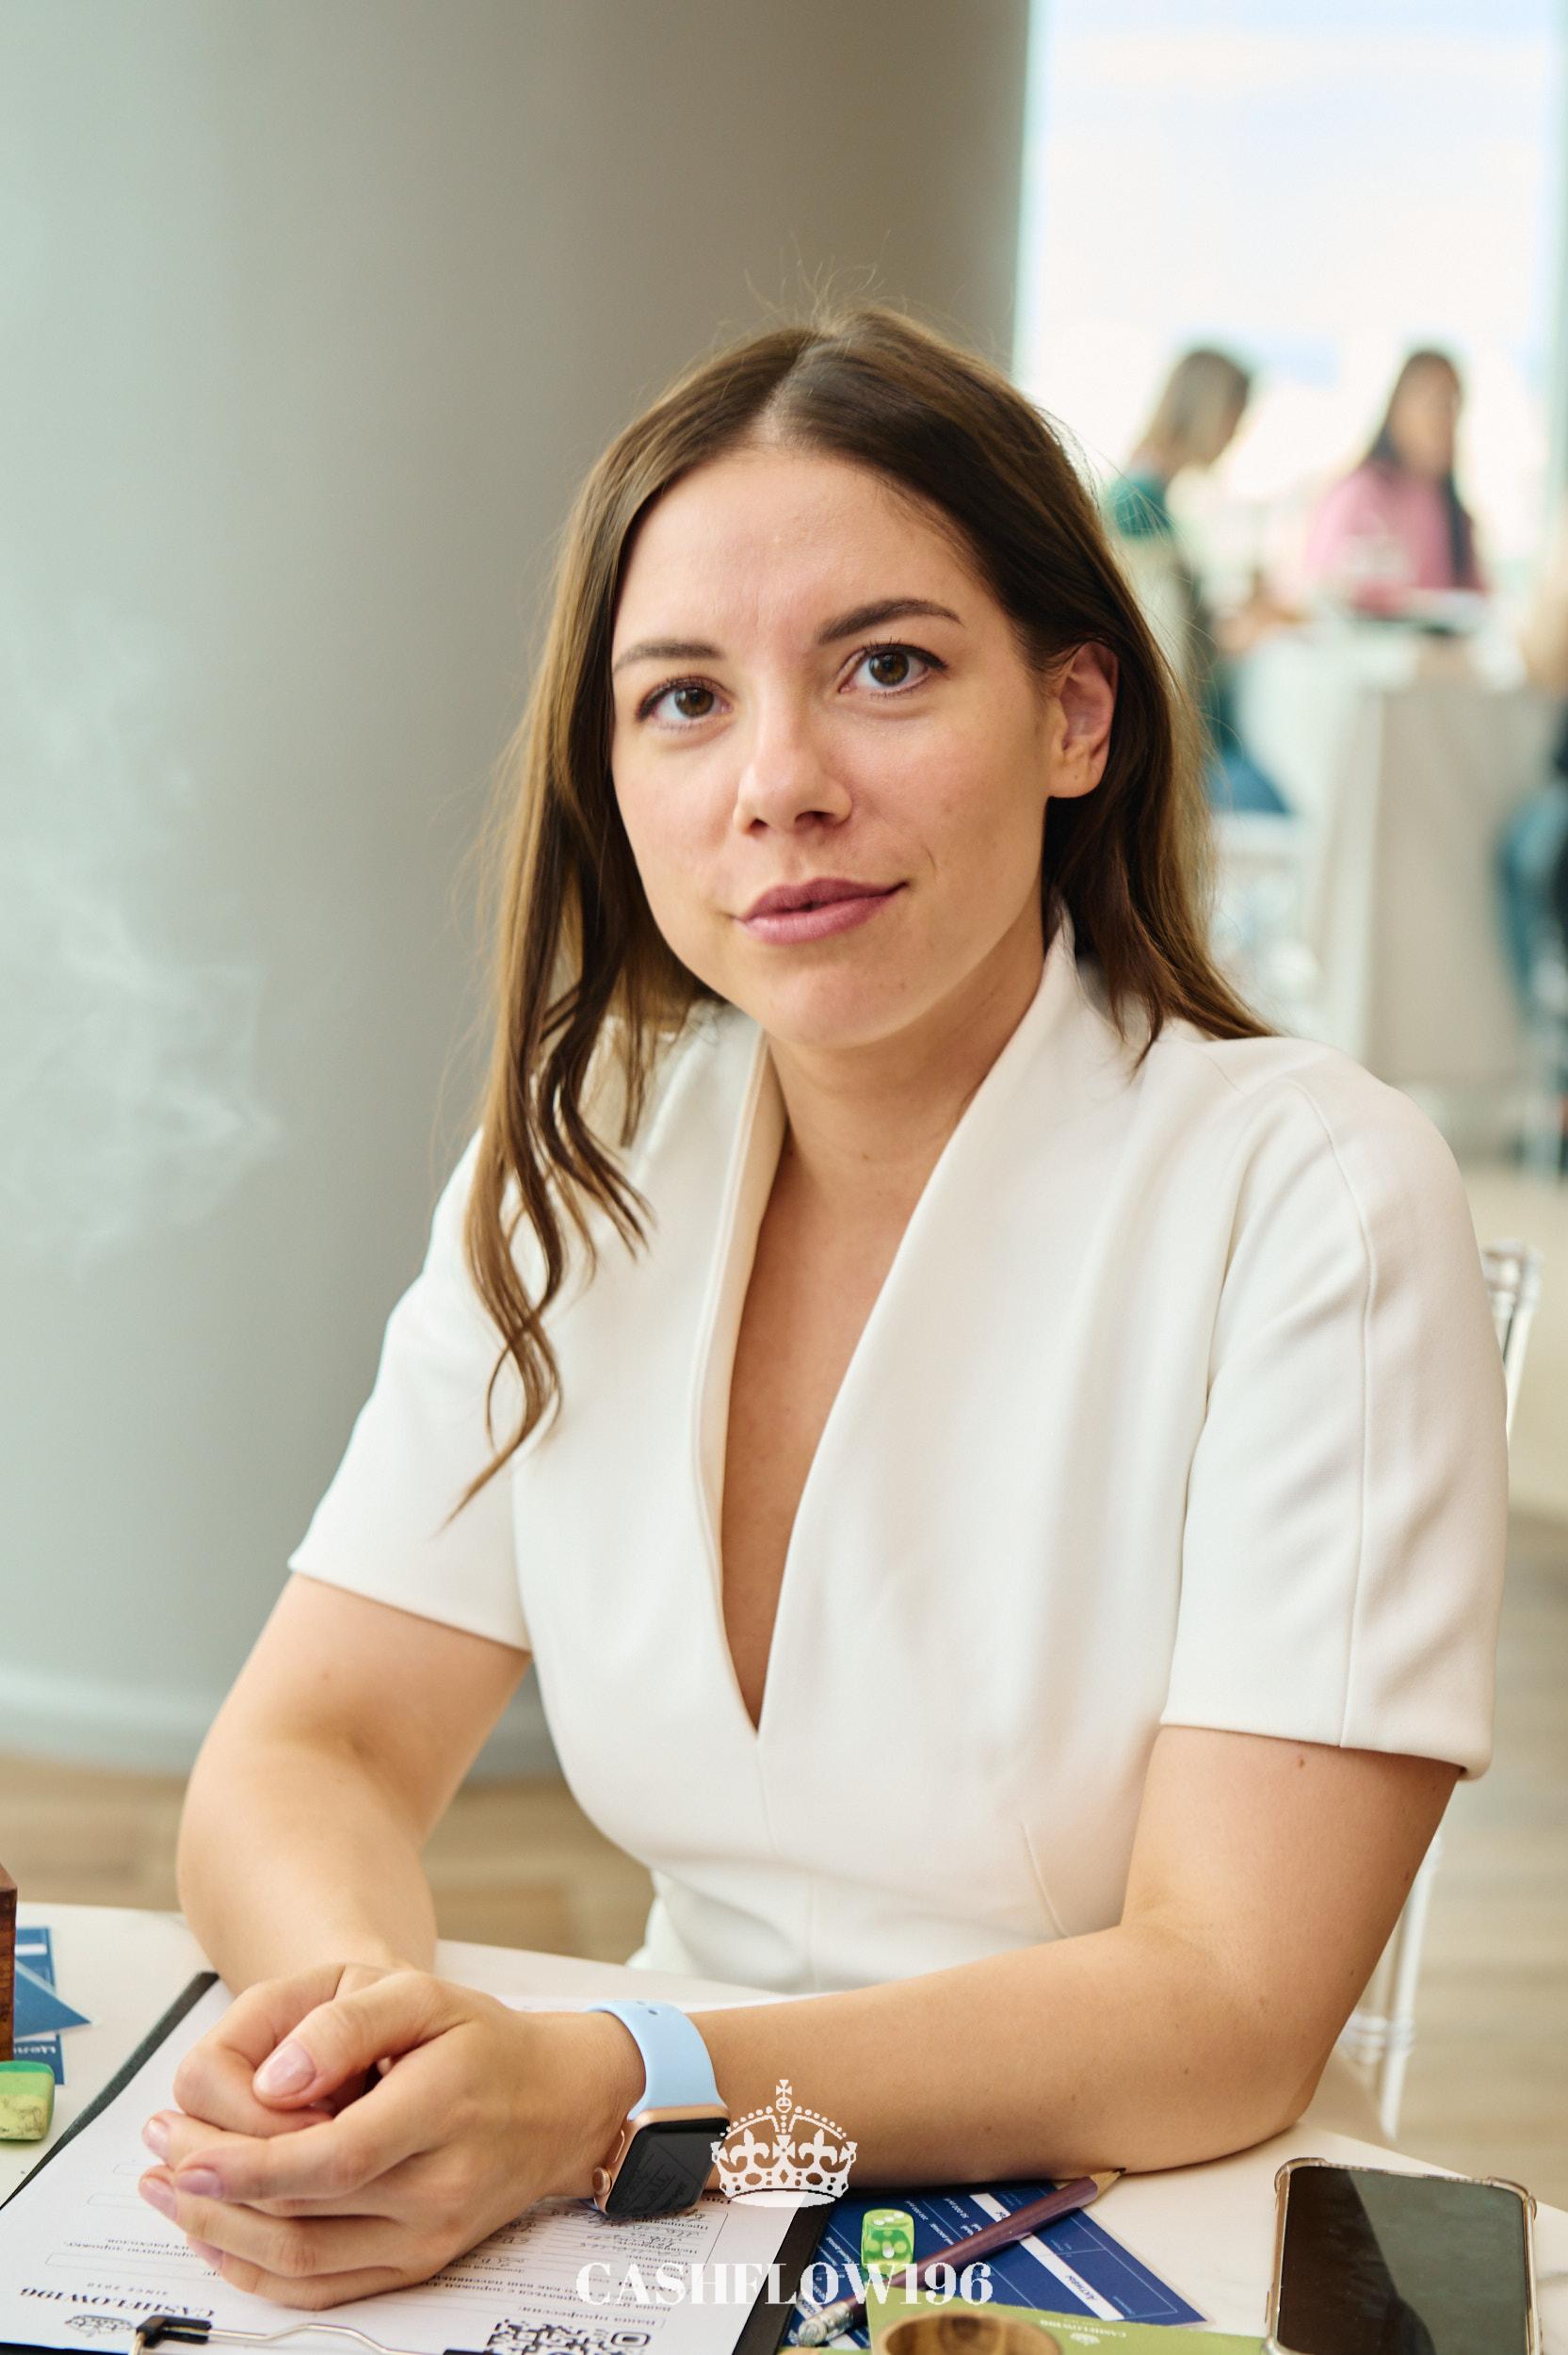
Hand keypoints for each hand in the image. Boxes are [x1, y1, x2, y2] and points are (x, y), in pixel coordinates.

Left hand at [137, 1964, 642, 2306]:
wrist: (557, 2102)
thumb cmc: (482, 2039)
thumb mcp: (422, 1992)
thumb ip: (346, 2022)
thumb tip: (274, 2078)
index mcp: (442, 2108)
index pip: (332, 2158)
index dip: (249, 2164)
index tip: (183, 2150)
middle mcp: (438, 2189)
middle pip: (303, 2213)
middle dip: (214, 2191)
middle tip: (156, 2154)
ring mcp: (428, 2238)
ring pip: (303, 2260)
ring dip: (220, 2234)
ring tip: (168, 2193)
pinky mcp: (418, 2265)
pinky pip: (324, 2287)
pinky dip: (257, 2270)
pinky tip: (216, 2235)